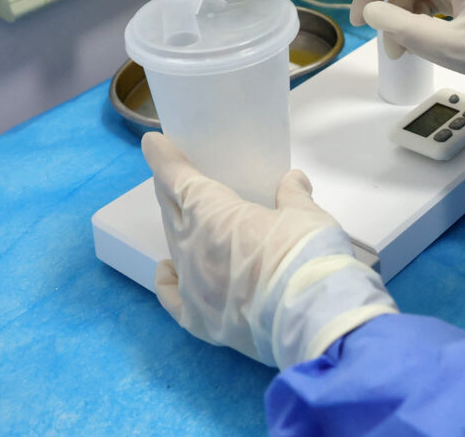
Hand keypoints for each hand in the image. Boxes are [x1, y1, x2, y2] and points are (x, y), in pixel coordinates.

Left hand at [143, 132, 397, 368]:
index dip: (164, 159)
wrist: (311, 316)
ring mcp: (192, 285)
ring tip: (182, 219)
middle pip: (172, 211)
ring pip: (174, 248)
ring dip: (177, 229)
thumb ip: (294, 195)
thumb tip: (292, 182)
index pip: (179, 179)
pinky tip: (167, 272)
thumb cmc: (307, 254)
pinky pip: (172, 297)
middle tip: (174, 178)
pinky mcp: (200, 320)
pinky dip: (167, 281)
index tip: (153, 144)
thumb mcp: (308, 214)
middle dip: (170, 190)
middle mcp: (192, 246)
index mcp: (213, 213)